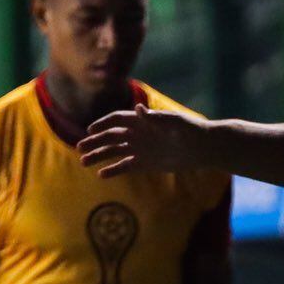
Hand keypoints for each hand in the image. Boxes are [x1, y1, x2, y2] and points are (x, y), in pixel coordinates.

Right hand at [78, 104, 207, 177]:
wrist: (203, 148)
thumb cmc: (190, 130)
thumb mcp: (174, 122)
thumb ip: (155, 117)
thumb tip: (137, 109)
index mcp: (141, 121)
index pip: (115, 120)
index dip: (102, 124)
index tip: (90, 130)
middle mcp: (136, 134)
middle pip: (109, 136)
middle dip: (94, 141)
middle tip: (80, 148)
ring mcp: (138, 149)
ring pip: (113, 152)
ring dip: (98, 156)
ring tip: (83, 162)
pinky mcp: (143, 163)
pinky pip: (123, 166)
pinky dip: (112, 170)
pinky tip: (101, 174)